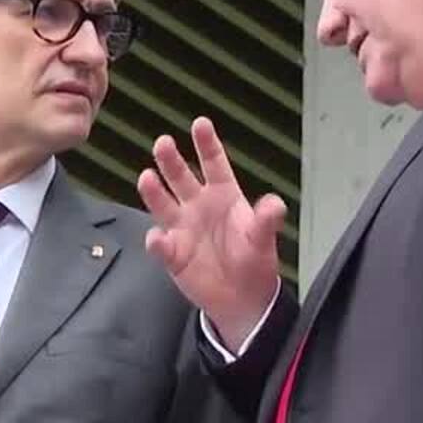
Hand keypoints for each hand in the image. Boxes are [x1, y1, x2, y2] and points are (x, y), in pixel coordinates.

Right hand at [137, 117, 285, 348]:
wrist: (242, 298)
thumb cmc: (253, 261)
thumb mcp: (263, 239)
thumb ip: (266, 220)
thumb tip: (275, 203)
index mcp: (223, 195)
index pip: (213, 164)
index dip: (206, 144)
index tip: (200, 123)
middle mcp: (198, 205)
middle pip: (181, 177)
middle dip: (171, 160)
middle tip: (163, 142)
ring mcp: (182, 228)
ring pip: (163, 204)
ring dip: (154, 191)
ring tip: (147, 178)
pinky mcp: (172, 253)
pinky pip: (161, 244)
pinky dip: (157, 241)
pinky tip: (158, 238)